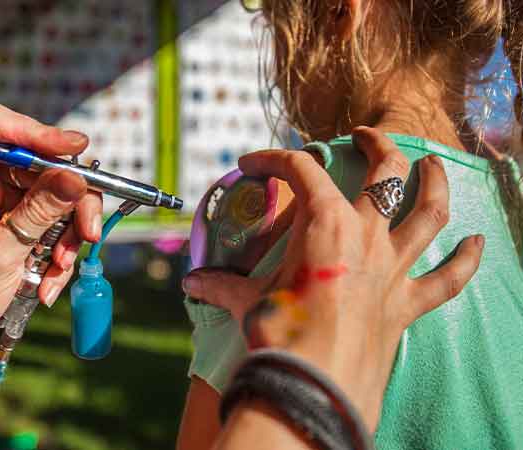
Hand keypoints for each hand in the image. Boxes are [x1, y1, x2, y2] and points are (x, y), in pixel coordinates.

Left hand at [0, 103, 102, 350]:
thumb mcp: (1, 252)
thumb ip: (39, 212)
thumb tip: (74, 177)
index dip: (36, 132)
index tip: (74, 148)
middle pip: (45, 165)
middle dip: (73, 202)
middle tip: (88, 233)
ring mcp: (11, 200)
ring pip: (62, 194)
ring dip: (71, 233)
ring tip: (60, 267)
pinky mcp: (27, 220)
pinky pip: (61, 221)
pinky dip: (64, 250)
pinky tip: (50, 280)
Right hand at [182, 127, 483, 429]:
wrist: (315, 383)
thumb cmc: (281, 334)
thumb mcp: (245, 302)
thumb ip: (220, 285)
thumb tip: (192, 283)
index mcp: (325, 224)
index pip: (301, 170)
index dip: (273, 158)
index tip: (252, 164)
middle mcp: (367, 236)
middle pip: (385, 173)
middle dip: (377, 145)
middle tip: (365, 135)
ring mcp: (393, 267)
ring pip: (429, 213)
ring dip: (435, 184)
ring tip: (434, 165)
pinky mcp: (408, 303)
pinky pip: (447, 279)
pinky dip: (465, 260)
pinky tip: (478, 243)